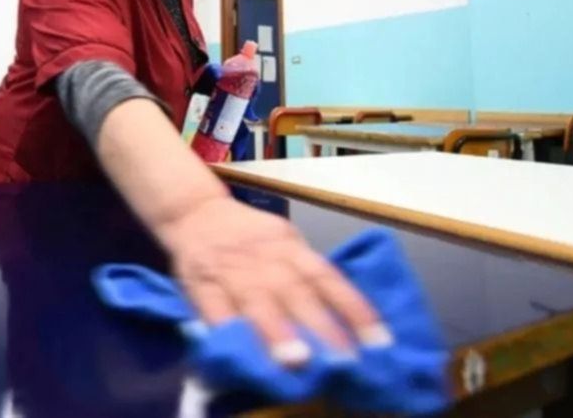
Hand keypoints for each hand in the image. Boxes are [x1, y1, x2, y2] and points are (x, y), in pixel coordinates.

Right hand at [157, 197, 386, 364]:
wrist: (195, 212)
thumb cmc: (249, 236)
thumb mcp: (283, 242)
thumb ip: (306, 275)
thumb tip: (344, 317)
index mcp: (291, 247)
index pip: (328, 277)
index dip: (354, 307)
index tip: (377, 340)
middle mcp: (267, 257)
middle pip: (297, 291)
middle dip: (321, 326)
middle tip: (343, 359)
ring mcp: (233, 270)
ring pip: (257, 300)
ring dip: (276, 331)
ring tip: (296, 360)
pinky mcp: (201, 284)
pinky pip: (214, 309)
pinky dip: (227, 330)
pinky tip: (239, 351)